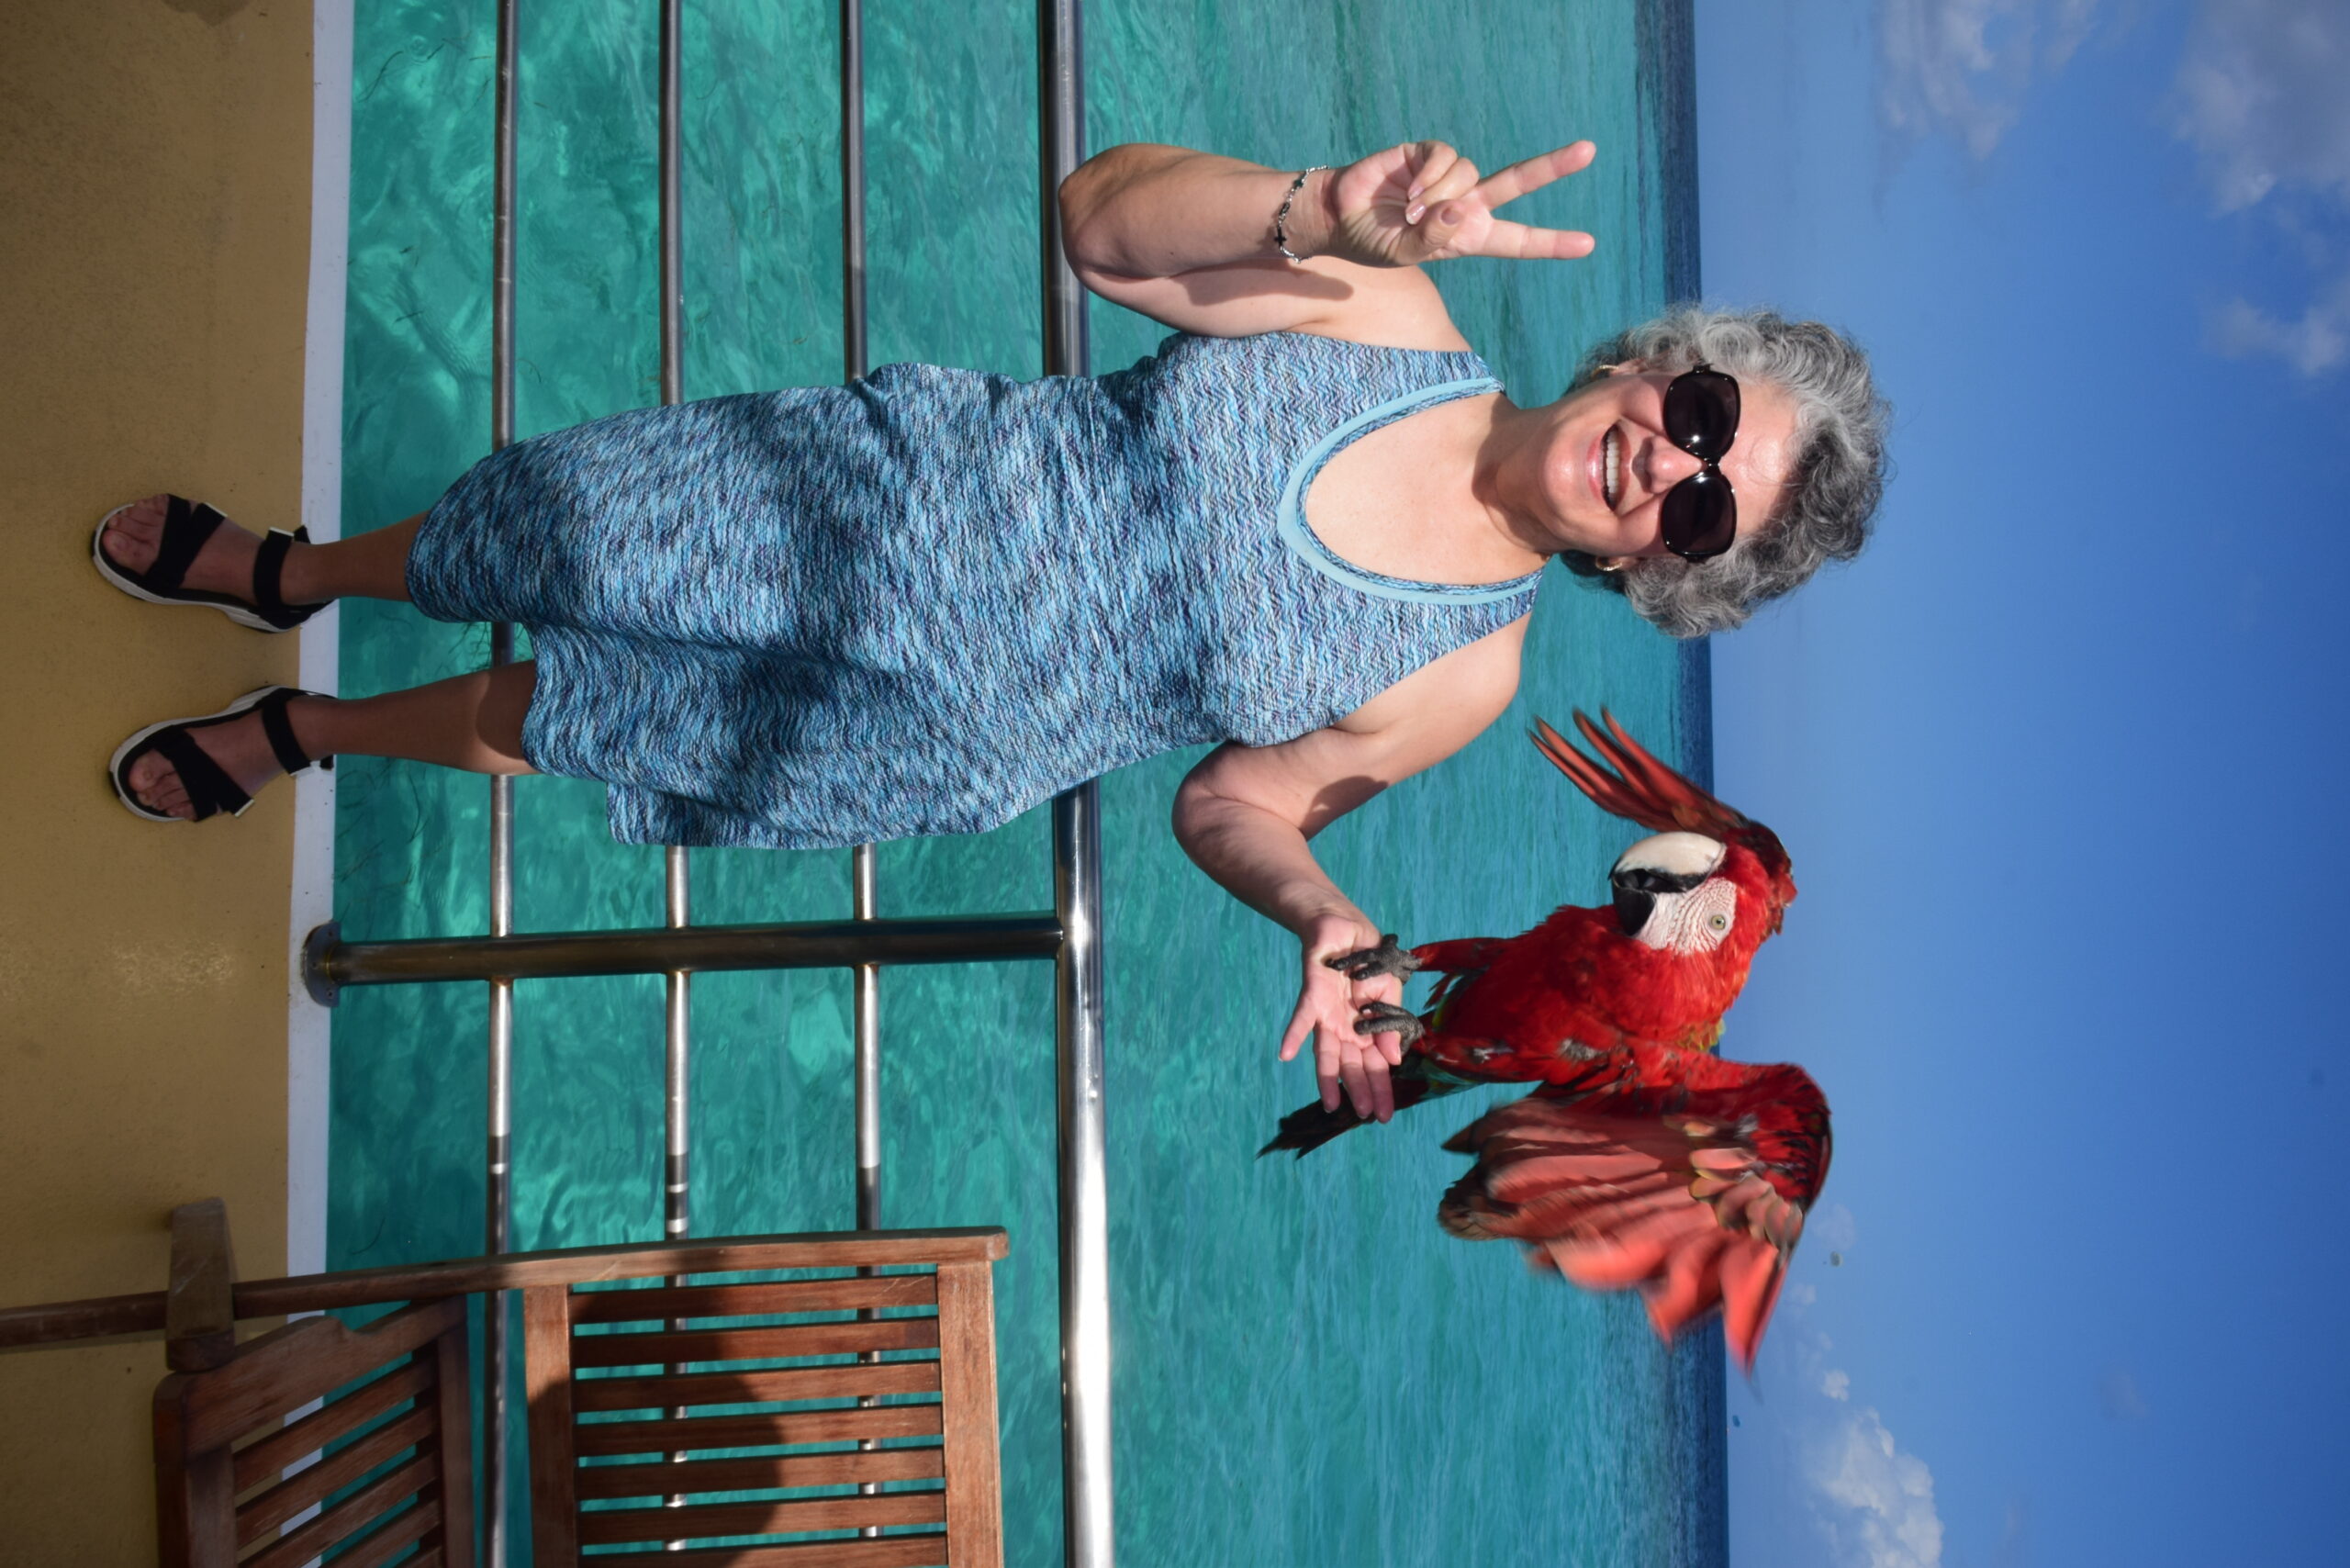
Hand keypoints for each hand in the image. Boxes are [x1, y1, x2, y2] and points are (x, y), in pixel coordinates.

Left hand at [1277, 912, 1410, 1120]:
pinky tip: (1286, 1054)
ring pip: (1326, 1053)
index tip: (1386, 1115)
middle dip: (1361, 1091)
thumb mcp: (1388, 991)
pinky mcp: (1312, 998)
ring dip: (1329, 1079)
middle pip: (1352, 1065)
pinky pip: (1301, 1019)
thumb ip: (1389, 1025)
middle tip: (1370, 1117)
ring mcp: (1326, 1016)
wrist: (1346, 928)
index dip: (1381, 1087)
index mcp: (1365, 1028)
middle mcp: (1344, 1028)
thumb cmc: (1367, 961)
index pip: (1374, 1064)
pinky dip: (1293, 1035)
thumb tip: (1395, 1059)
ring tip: (1332, 1105)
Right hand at [1318, 140, 1597, 267]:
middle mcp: (1466, 204)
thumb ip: (1431, 239)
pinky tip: (1407, 191)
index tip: (1587, 244)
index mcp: (1468, 236)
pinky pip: (1447, 157)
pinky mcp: (1429, 153)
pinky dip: (1429, 176)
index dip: (1551, 243)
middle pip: (1517, 181)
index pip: (1517, 240)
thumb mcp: (1403, 255)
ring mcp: (1450, 177)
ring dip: (1438, 196)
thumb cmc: (1374, 242)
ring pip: (1469, 174)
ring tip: (1408, 212)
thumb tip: (1457, 209)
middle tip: (1590, 150)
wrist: (1341, 215)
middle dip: (1553, 167)